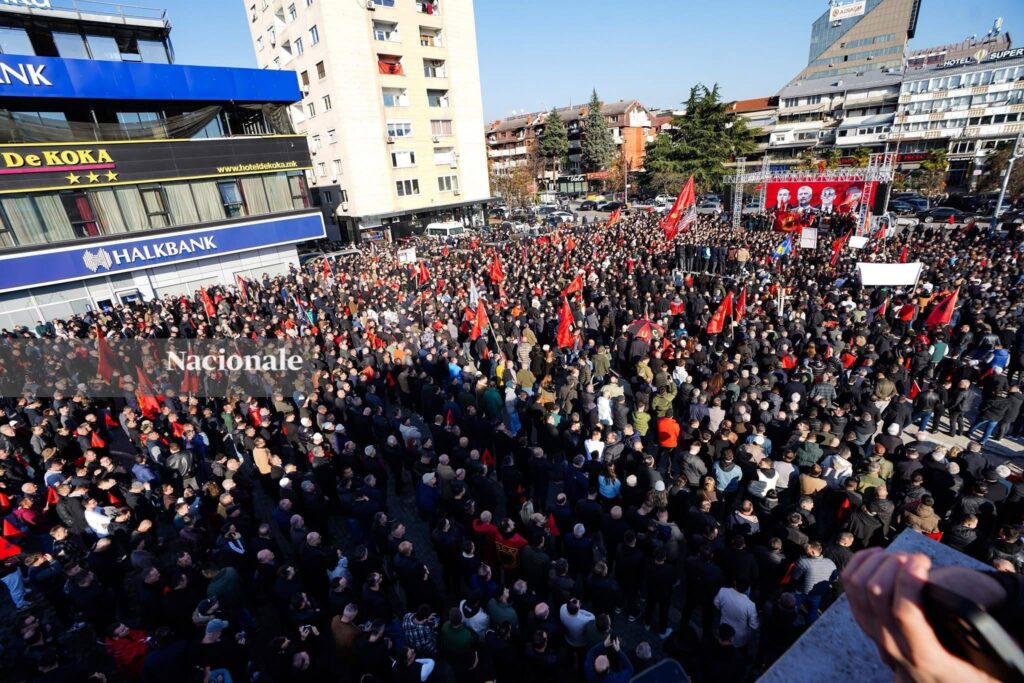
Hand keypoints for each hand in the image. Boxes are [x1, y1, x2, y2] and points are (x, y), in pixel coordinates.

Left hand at [843, 548, 1004, 682]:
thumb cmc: (957, 671)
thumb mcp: (980, 666)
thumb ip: (976, 641)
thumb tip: (978, 612)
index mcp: (923, 654)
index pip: (905, 612)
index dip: (910, 581)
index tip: (923, 562)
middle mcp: (890, 642)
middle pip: (876, 590)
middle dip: (895, 564)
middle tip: (917, 559)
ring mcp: (871, 630)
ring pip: (858, 584)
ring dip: (878, 562)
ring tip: (902, 558)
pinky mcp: (862, 618)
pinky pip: (849, 583)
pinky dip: (862, 562)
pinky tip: (881, 556)